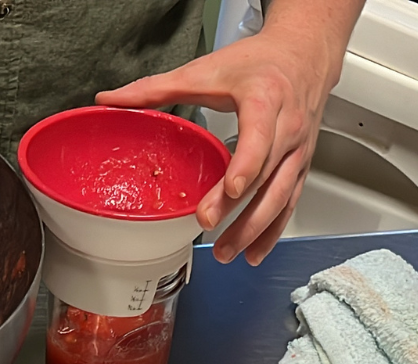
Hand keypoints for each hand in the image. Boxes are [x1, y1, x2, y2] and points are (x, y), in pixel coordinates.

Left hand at [96, 1, 360, 265]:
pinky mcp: (301, 166)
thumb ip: (157, 87)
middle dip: (240, 208)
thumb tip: (112, 100)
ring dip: (255, 229)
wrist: (305, 55)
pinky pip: (290, 204)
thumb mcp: (207, 69)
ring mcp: (298, 151)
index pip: (260, 137)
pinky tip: (254, 253)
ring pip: (281, 197)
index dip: (247, 165)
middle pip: (267, 175)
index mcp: (266, 100)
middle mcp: (288, 128)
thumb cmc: (260, 63)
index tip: (231, 189)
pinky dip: (272, 232)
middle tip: (210, 227)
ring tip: (227, 252)